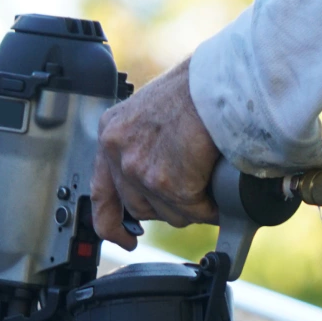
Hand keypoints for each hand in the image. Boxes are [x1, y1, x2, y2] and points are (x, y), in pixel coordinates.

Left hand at [91, 58, 219, 249]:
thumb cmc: (197, 90)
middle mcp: (118, 151)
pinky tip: (219, 191)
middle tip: (190, 198)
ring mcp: (141, 169)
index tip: (124, 239)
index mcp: (111, 132)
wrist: (220, 82)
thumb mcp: (153, 115)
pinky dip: (210, 207)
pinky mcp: (169, 183)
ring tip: (209, 184)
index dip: (111, 224)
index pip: (101, 193)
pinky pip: (193, 212)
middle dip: (167, 208)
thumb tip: (156, 182)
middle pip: (140, 208)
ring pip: (169, 214)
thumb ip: (144, 147)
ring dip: (192, 208)